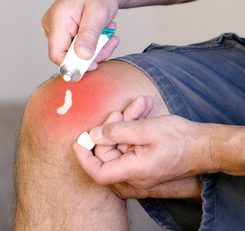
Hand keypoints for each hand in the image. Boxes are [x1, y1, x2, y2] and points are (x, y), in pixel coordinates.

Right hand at [41, 0, 119, 69]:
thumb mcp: (97, 13)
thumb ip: (89, 35)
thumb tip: (83, 56)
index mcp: (57, 21)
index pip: (57, 55)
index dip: (74, 65)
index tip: (93, 65)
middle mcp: (52, 28)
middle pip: (69, 57)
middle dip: (92, 55)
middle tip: (109, 42)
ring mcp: (57, 32)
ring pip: (76, 55)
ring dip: (96, 50)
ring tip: (107, 33)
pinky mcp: (64, 35)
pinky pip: (78, 50)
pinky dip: (93, 46)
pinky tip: (102, 34)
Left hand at [73, 97, 213, 189]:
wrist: (205, 146)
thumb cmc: (182, 139)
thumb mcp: (146, 129)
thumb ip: (116, 132)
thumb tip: (94, 135)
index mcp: (134, 171)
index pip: (98, 172)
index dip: (85, 157)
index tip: (78, 142)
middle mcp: (135, 177)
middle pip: (109, 154)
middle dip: (112, 129)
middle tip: (120, 112)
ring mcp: (139, 172)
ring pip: (120, 147)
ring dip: (125, 125)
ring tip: (139, 107)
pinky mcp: (143, 165)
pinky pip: (130, 148)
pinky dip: (132, 131)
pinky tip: (141, 114)